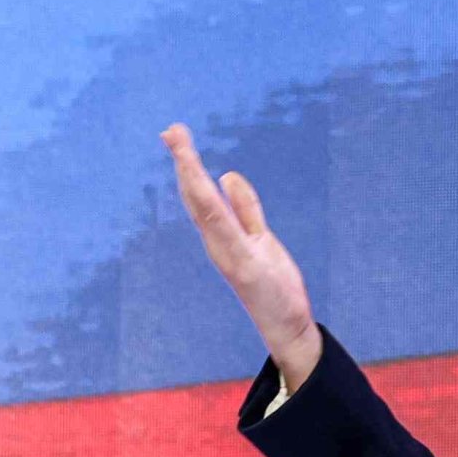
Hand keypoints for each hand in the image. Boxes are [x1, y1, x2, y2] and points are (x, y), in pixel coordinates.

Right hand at [163, 124, 323, 394]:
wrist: (287, 326)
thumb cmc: (273, 285)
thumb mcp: (261, 237)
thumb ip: (246, 207)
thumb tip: (228, 175)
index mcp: (222, 234)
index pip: (200, 194)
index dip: (187, 164)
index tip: (175, 134)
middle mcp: (218, 242)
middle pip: (196, 196)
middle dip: (184, 162)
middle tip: (170, 129)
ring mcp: (229, 253)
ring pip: (205, 207)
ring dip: (192, 175)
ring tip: (180, 144)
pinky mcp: (246, 264)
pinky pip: (227, 228)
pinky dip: (213, 204)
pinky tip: (208, 182)